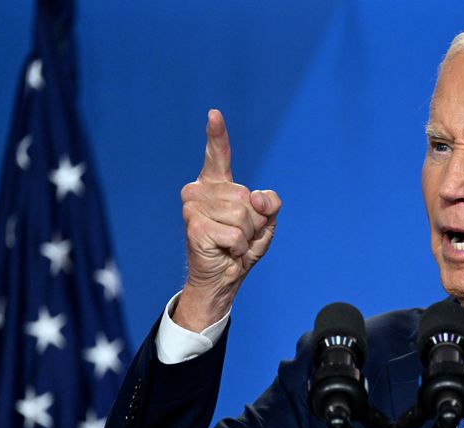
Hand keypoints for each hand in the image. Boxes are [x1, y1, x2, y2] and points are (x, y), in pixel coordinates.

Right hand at [174, 109, 281, 331]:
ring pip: (242, 215)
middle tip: (239, 235)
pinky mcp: (195, 226)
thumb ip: (269, 204)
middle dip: (253, 222)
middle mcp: (200, 191)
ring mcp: (194, 207)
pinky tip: (226, 251)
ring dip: (246, 236)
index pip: (218, 155)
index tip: (214, 114)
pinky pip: (236, 234)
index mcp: (216, 185)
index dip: (217, 135)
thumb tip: (257, 199)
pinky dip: (239, 247)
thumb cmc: (241, 247)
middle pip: (246, 197)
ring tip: (232, 243)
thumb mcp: (265, 222)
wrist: (223, 277)